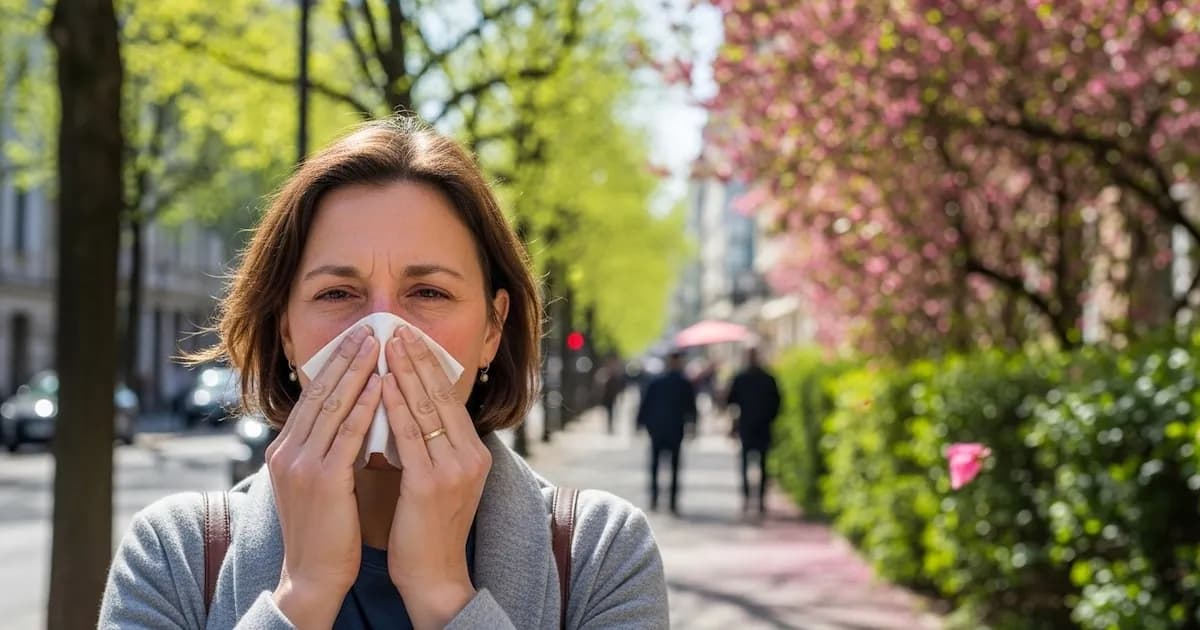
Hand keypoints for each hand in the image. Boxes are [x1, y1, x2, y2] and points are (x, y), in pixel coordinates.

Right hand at [266, 326, 380, 627]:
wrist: (311, 575)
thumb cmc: (325, 531)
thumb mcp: (319, 481)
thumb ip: (328, 449)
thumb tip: (352, 417)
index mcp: (285, 450)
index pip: (312, 397)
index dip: (335, 366)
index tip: (356, 340)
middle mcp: (287, 451)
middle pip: (319, 393)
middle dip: (345, 358)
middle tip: (369, 329)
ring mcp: (302, 464)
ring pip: (333, 405)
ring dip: (357, 371)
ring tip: (378, 343)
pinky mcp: (322, 479)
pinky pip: (347, 433)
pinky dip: (365, 405)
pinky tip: (382, 384)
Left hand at [381, 327, 491, 628]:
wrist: (434, 575)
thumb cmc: (428, 529)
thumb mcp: (439, 480)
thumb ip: (432, 446)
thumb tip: (408, 410)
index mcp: (474, 453)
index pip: (449, 399)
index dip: (429, 366)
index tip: (410, 338)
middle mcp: (469, 456)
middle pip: (440, 396)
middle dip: (418, 359)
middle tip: (398, 328)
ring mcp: (453, 469)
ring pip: (425, 409)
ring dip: (404, 372)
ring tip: (387, 344)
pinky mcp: (431, 484)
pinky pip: (410, 435)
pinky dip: (394, 406)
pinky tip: (381, 384)